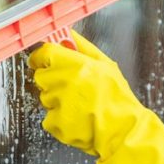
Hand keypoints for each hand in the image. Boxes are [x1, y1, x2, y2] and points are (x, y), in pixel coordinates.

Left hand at [28, 31, 144, 159]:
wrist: (122, 130)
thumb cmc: (117, 98)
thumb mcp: (107, 65)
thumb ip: (84, 47)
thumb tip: (69, 34)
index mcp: (76, 65)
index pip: (43, 53)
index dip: (43, 57)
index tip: (45, 60)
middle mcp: (63, 83)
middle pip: (41, 76)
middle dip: (52, 80)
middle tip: (72, 87)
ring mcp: (57, 104)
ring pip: (45, 97)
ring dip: (57, 100)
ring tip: (79, 105)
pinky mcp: (55, 123)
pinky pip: (49, 117)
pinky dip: (60, 119)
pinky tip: (76, 118)